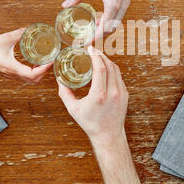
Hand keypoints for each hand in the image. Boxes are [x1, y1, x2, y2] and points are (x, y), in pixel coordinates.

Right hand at [0, 28, 52, 82]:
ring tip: (44, 62)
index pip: (33, 75)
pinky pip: (24, 77)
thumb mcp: (4, 39)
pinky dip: (33, 72)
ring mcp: (11, 76)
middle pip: (34, 80)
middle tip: (50, 60)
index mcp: (12, 68)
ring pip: (30, 80)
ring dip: (39, 73)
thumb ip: (18, 33)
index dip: (44, 69)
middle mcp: (13, 74)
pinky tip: (34, 62)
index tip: (50, 60)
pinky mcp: (9, 74)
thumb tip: (30, 28)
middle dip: (44, 72)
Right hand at [58, 46, 141, 183]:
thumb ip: (65, 93)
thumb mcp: (73, 109)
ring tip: (98, 56)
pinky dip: (112, 69)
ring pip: (116, 69)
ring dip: (107, 61)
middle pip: (109, 65)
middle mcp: (112, 93)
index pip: (100, 68)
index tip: (89, 49)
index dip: (95, 55)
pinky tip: (105, 67)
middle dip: (101, 55)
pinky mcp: (125, 94)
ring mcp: (121, 93)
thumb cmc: (90, 123)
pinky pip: (119, 76)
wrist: (108, 135)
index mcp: (99, 95)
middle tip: (92, 50)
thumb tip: (59, 80)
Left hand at [62, 0, 140, 38]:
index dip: (94, 38)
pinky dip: (109, 21)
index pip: (104, 28)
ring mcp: (125, 4)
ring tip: (92, 31)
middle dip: (99, 37)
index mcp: (112, 4)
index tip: (85, 43)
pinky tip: (100, 18)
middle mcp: (121, 7)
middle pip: (111, 29)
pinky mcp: (126, 1)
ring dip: (105, 29)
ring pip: (116, 24)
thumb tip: (64, 5)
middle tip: (87, 41)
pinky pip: (118, 17)